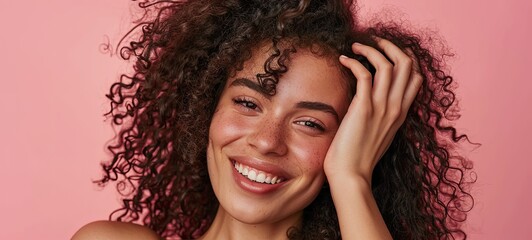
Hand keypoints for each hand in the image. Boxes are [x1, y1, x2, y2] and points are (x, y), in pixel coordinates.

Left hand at [323, 38, 422, 184]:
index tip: (387, 52)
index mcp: (401, 113)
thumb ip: (381, 115)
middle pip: (406, 64)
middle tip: (373, 41)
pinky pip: (365, 74)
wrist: (351, 175)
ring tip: (355, 46)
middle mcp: (396, 108)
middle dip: (390, 46)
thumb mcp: (379, 134)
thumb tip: (370, 99)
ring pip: (388, 64)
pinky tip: (344, 60)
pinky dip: (355, 62)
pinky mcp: (364, 108)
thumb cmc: (359, 157)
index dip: (405, 59)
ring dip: (371, 49)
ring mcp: (382, 107)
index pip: (416, 77)